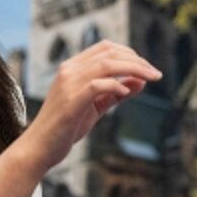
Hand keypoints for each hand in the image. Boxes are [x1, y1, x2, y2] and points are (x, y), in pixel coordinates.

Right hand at [19, 40, 162, 169]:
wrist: (40, 148)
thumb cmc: (66, 127)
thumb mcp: (95, 107)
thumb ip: (116, 93)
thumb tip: (141, 81)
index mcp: (73, 68)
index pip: (105, 48)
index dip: (129, 53)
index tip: (148, 67)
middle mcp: (69, 70)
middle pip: (109, 53)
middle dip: (137, 60)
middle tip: (156, 74)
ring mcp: (68, 84)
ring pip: (106, 65)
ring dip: (133, 69)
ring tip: (150, 78)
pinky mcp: (70, 101)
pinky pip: (96, 85)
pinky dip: (115, 85)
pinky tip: (126, 92)